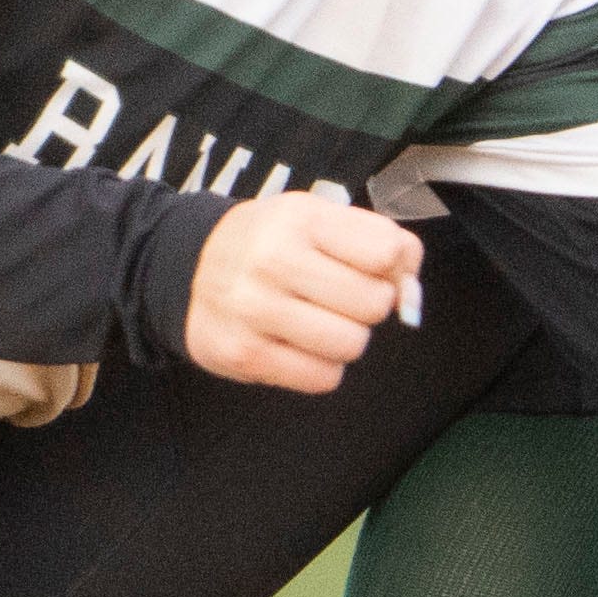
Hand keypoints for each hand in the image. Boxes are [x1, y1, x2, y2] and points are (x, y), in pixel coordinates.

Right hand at [182, 187, 422, 392]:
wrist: (188, 267)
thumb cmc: (270, 242)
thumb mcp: (320, 217)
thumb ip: (379, 241)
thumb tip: (410, 293)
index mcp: (301, 219)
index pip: (388, 252)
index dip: (391, 267)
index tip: (370, 268)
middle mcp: (274, 260)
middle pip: (374, 304)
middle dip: (367, 305)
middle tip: (338, 297)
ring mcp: (255, 310)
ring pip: (351, 345)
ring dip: (345, 339)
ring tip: (317, 320)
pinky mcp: (244, 355)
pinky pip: (322, 378)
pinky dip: (321, 367)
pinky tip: (298, 345)